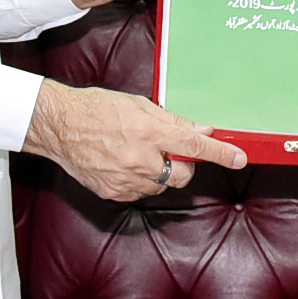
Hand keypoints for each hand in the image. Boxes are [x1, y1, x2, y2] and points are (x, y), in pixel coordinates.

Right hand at [22, 78, 246, 200]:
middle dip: (183, 165)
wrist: (59, 126)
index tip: (238, 158)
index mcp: (147, 131)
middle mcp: (139, 159)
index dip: (219, 152)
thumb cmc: (96, 108)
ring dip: (159, 172)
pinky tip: (123, 163)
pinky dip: (140, 180)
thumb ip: (172, 121)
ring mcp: (126, 180)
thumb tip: (200, 131)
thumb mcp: (138, 105)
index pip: (193, 145)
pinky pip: (140, 192)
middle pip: (182, 174)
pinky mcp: (114, 193)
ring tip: (135, 152)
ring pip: (161, 185)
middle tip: (169, 150)